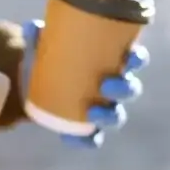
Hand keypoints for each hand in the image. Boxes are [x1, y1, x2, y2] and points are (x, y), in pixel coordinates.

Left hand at [22, 20, 147, 147]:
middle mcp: (113, 85)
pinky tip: (71, 138)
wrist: (33, 82)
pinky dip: (85, 140)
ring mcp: (103, 108)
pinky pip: (93, 138)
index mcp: (112, 61)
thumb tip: (32, 28)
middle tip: (106, 84)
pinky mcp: (86, 127)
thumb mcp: (44, 43)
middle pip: (130, 89)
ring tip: (92, 111)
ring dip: (110, 115)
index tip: (129, 56)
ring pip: (116, 115)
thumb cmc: (50, 54)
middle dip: (124, 88)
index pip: (135, 59)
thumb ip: (37, 35)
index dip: (137, 59)